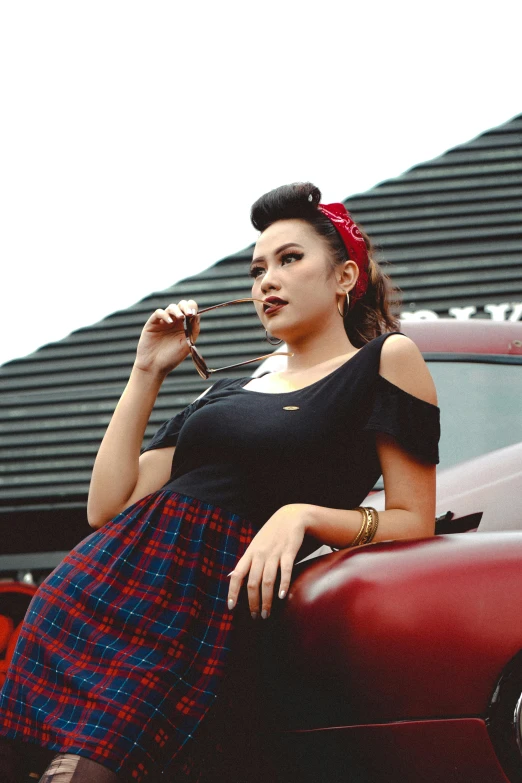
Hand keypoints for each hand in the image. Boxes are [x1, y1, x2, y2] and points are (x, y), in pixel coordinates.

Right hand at [134, 299, 200, 375]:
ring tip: (181, 317)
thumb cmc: (172, 358)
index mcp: (184, 326)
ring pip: (171, 307)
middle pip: (181, 305)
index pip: (190, 310)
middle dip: (186, 306)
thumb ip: (193, 330)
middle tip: (189, 314)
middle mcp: (175, 322)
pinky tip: (170, 322)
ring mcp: (163, 321)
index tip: (194, 314)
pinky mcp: (153, 323)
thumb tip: (198, 315)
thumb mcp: (187, 344)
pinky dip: (165, 315)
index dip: (193, 308)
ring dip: (177, 310)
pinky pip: (159, 313)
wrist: (155, 366)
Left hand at [227, 504, 308, 619]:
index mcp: (250, 553)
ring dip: (266, 599)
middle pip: (252, 582)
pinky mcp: (289, 550)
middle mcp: (260, 554)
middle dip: (253, 602)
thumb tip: (231, 577)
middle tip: (256, 617)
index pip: (237, 574)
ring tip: (267, 613)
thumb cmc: (272, 534)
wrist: (292, 516)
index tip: (231, 607)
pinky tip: (282, 596)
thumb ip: (247, 561)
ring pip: (267, 580)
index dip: (233, 592)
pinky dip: (283, 583)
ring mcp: (274, 552)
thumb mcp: (256, 545)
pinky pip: (285, 569)